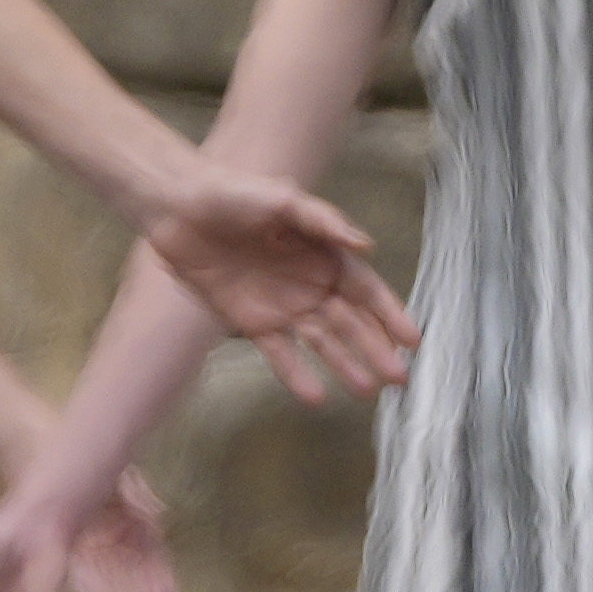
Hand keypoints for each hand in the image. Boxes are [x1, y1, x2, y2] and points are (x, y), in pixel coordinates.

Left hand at [141, 167, 416, 406]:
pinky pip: (279, 353)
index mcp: (325, 255)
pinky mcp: (251, 322)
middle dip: (376, 349)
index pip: (366, 291)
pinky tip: (316, 397)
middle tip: (399, 377)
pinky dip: (297, 375)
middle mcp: (310, 285)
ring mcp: (283, 306)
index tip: (413, 340)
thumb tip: (368, 245)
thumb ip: (325, 223)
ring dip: (345, 365)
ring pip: (322, 343)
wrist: (179, 209)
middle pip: (351, 323)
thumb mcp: (283, 199)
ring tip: (366, 391)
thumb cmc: (234, 194)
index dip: (390, 315)